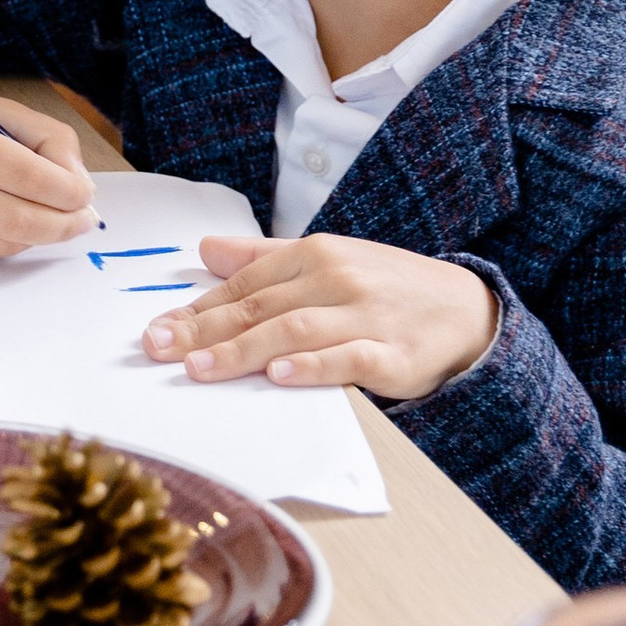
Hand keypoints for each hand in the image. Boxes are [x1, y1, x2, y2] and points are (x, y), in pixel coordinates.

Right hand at [0, 90, 94, 265]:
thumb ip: (46, 137)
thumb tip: (80, 186)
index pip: (32, 178)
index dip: (71, 191)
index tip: (86, 194)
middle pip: (24, 222)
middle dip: (66, 223)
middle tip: (84, 218)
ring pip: (8, 244)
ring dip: (37, 233)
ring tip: (45, 215)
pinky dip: (4, 242)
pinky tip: (0, 220)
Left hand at [141, 234, 498, 400]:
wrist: (468, 309)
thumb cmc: (386, 286)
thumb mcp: (326, 261)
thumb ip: (262, 258)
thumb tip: (205, 250)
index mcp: (314, 255)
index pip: (243, 284)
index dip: (196, 309)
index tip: (156, 329)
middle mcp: (335, 279)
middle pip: (258, 307)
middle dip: (202, 329)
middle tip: (158, 348)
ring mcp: (365, 315)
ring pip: (293, 330)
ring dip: (242, 350)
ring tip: (200, 366)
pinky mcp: (394, 354)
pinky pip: (348, 359)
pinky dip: (312, 366)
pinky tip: (279, 375)